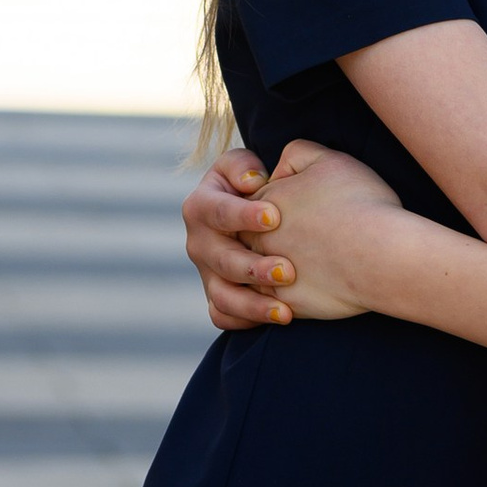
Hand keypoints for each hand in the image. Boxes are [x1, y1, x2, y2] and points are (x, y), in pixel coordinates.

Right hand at [184, 149, 294, 332]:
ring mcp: (207, 273)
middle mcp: (199, 243)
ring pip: (222, 296)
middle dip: (253, 268)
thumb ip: (245, 166)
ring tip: (285, 310)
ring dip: (252, 304)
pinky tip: (278, 316)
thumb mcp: (245, 167)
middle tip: (288, 271)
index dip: (243, 215)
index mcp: (201, 206)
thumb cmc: (255, 185)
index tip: (275, 217)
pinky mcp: (218, 297)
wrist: (254, 217)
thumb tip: (252, 183)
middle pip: (221, 260)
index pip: (217, 211)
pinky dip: (246, 320)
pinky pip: (224, 316)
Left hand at [241, 140, 402, 319]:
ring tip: (306, 267)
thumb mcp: (328, 159)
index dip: (275, 206)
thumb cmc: (360, 203)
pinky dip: (284, 300)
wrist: (381, 252)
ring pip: (256, 276)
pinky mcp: (286, 303)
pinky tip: (309, 292)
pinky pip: (271, 306)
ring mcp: (269, 275)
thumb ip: (295, 155)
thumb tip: (277, 170)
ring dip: (273, 273)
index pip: (252, 204)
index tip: (299, 211)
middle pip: (249, 240)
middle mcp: (258, 239)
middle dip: (267, 240)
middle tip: (299, 241)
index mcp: (263, 202)